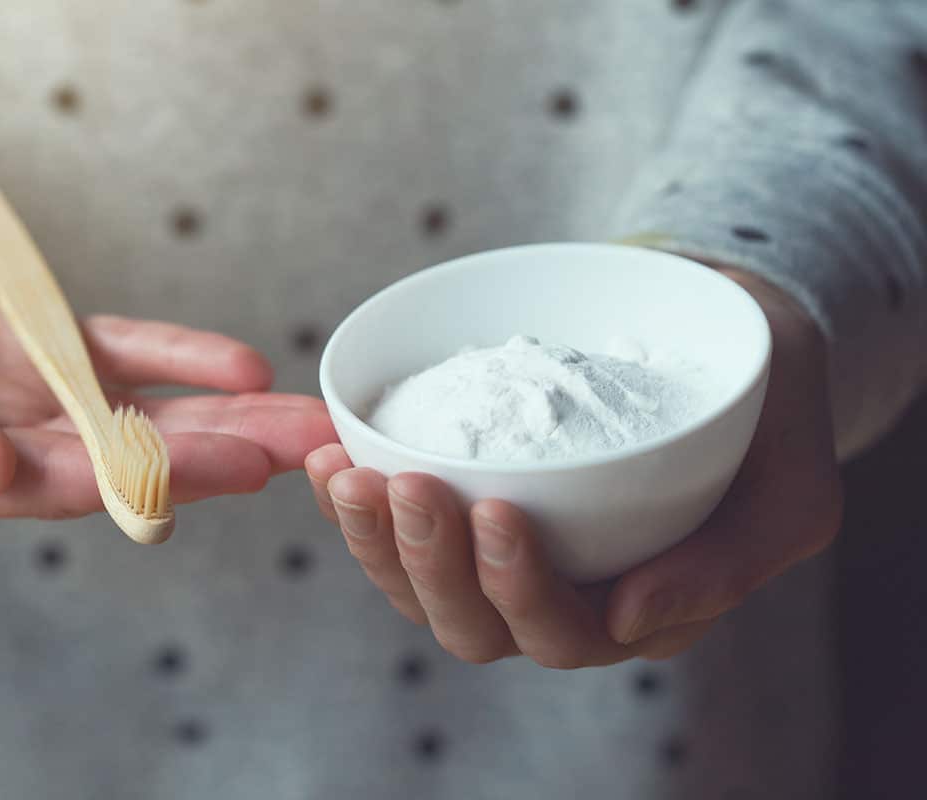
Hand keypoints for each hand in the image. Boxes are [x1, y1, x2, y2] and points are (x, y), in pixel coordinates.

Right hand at [0, 181, 335, 523]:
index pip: (57, 483)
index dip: (150, 476)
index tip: (232, 468)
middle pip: (119, 459)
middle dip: (215, 455)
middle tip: (304, 450)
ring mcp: (16, 395)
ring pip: (133, 413)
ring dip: (218, 416)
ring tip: (298, 419)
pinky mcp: (32, 342)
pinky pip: (114, 354)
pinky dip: (173, 358)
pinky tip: (237, 366)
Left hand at [306, 269, 841, 666]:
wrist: (725, 340)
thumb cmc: (767, 416)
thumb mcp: (790, 490)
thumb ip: (726, 563)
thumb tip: (629, 620)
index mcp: (631, 609)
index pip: (561, 633)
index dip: (518, 588)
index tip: (497, 511)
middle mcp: (556, 594)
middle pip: (470, 622)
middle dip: (428, 563)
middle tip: (406, 488)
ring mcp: (500, 552)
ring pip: (416, 584)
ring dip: (372, 537)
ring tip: (346, 473)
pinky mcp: (464, 498)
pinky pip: (394, 524)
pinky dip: (356, 498)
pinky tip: (331, 456)